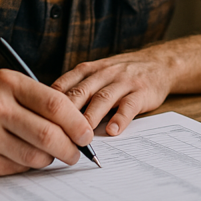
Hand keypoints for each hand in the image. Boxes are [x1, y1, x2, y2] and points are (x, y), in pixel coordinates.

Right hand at [0, 69, 94, 177]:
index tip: (86, 134)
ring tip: (48, 154)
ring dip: (49, 159)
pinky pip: (17, 169)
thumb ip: (40, 101)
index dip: (77, 122)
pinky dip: (27, 167)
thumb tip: (79, 127)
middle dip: (70, 148)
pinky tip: (22, 158)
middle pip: (48, 134)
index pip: (55, 103)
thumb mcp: (6, 88)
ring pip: (35, 156)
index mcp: (6, 82)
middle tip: (77, 153)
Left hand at [51, 47, 175, 136]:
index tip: (41, 120)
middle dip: (67, 113)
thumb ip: (77, 88)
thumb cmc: (121, 74)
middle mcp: (104, 73)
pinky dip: (120, 119)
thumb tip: (49, 112)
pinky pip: (129, 106)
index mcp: (89, 69)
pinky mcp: (141, 93)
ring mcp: (123, 82)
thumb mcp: (97, 73)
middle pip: (81, 92)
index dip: (51, 102)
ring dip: (90, 118)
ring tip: (82, 137)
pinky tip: (113, 131)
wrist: (159, 64)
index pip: (65, 84)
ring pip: (102, 99)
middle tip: (56, 133)